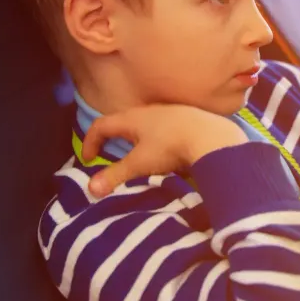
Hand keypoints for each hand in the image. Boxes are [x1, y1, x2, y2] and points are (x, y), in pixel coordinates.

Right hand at [81, 105, 247, 197]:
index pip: (101, 125)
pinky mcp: (186, 118)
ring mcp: (169, 112)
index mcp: (132, 119)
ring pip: (143, 122)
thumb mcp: (140, 164)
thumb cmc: (171, 148)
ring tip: (135, 154)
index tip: (87, 159)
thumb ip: (115, 175)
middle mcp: (148, 111)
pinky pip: (162, 126)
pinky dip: (153, 137)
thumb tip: (90, 189)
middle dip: (111, 137)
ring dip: (133, 137)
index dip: (89, 140)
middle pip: (122, 121)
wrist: (212, 137)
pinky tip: (163, 150)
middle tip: (107, 154)